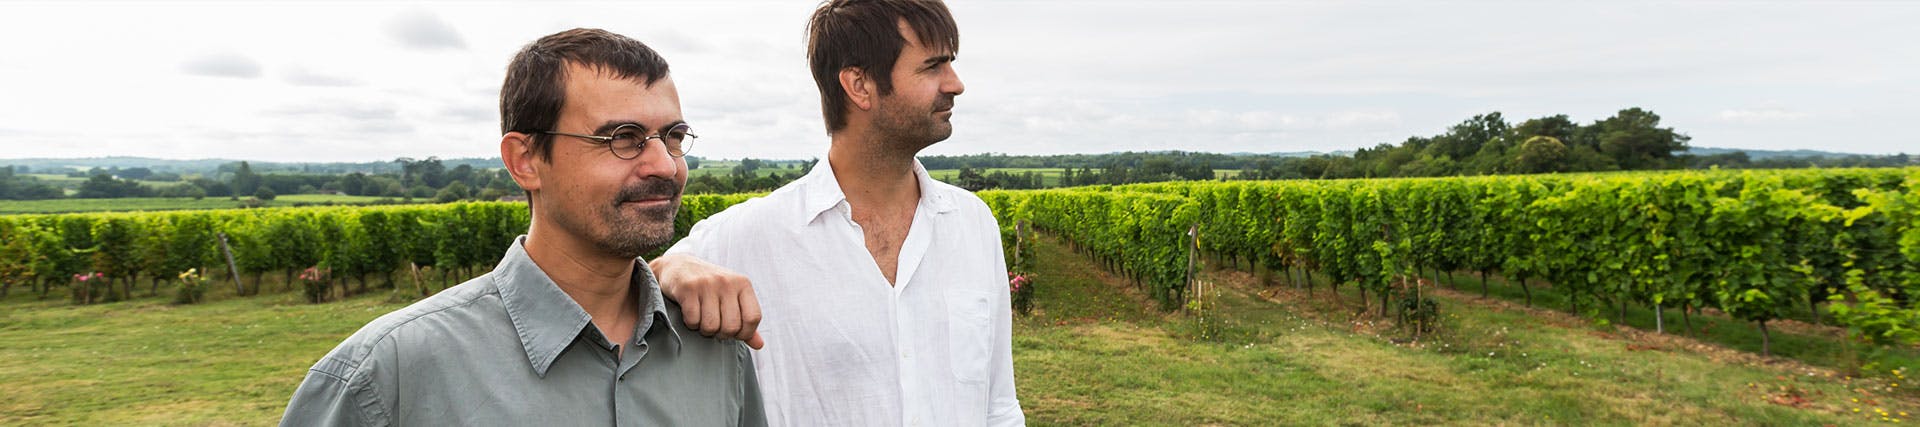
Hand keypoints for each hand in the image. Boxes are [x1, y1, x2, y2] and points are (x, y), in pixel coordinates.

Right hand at [650, 254, 764, 348]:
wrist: (679, 267)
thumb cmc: (709, 286)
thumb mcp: (732, 298)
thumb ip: (745, 321)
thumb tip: (759, 344)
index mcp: (743, 284)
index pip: (753, 318)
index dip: (744, 333)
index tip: (734, 333)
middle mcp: (727, 282)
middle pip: (732, 326)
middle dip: (721, 334)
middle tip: (714, 326)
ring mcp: (707, 284)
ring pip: (711, 326)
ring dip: (704, 329)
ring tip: (702, 319)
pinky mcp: (688, 288)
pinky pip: (693, 320)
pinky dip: (690, 323)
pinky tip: (690, 313)